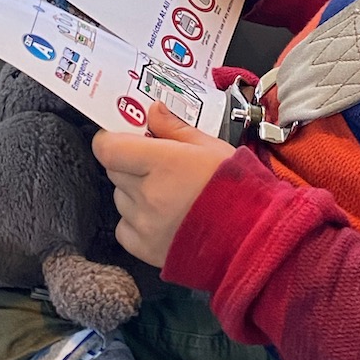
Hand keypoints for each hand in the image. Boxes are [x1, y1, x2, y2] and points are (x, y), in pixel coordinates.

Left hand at [92, 102, 235, 265]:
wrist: (252, 237)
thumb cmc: (236, 188)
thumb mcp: (210, 147)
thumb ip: (175, 128)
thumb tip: (152, 111)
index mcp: (163, 163)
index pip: (108, 148)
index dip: (110, 140)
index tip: (123, 138)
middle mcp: (148, 194)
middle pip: (115, 171)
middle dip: (129, 164)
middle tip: (156, 166)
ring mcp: (144, 224)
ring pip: (120, 198)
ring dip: (134, 193)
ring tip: (167, 195)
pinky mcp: (144, 249)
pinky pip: (124, 228)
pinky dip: (136, 221)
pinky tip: (162, 218)